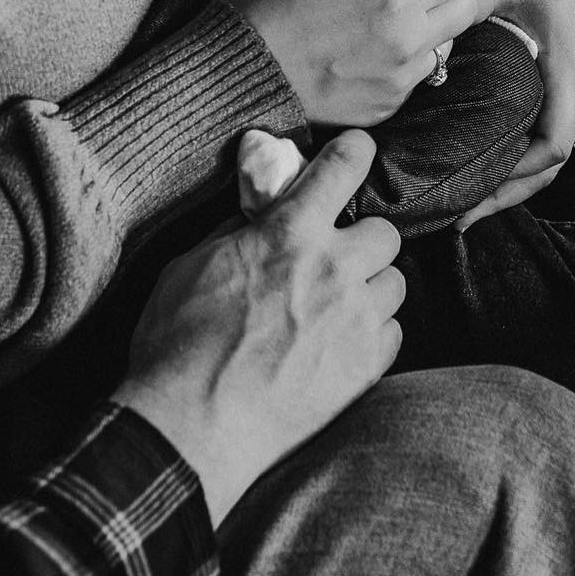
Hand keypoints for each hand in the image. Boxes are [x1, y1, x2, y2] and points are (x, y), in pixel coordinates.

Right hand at [115, 130, 403, 524]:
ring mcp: (355, 320)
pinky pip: (394, 332)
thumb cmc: (179, 343)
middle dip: (362, 240)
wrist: (193, 425)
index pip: (343, 169)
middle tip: (335, 258)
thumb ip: (235, 233)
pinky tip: (340, 343)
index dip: (354, 152)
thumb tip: (258, 216)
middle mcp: (333, 269)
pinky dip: (373, 332)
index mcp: (288, 234)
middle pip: (385, 233)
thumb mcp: (191, 266)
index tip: (357, 151)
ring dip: (371, 287)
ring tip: (338, 306)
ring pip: (395, 283)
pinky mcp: (365, 367)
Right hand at [230, 0, 481, 126]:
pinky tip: (362, 45)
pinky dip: (402, 56)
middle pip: (465, 5)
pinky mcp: (387, 107)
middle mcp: (407, 44)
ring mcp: (399, 81)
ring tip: (376, 13)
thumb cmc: (271, 5)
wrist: (237, 73)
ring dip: (426, 22)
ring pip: (445, 41)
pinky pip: (416, 74)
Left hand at [456, 0, 574, 229]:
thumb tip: (416, 23)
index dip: (512, 182)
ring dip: (510, 172)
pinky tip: (475, 151)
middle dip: (506, 191)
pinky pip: (542, 120)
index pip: (550, 147)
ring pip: (546, 144)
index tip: (470, 202)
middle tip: (455, 213)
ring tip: (460, 194)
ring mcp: (571, 76)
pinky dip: (514, 145)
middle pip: (548, 161)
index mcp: (568, 66)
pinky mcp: (559, 66)